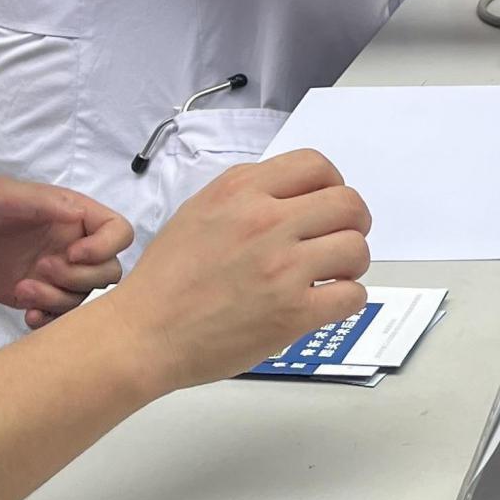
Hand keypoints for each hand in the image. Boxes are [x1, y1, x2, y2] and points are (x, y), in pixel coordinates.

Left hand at [0, 173, 132, 326]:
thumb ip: (42, 203)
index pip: (118, 232)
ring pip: (84, 298)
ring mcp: (56, 273)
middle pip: (108, 272)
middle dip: (79, 278)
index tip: (72, 253)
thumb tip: (79, 214)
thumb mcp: (4, 195)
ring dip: (58, 300)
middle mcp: (73, 245)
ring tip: (22, 289)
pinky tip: (26, 313)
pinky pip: (59, 316)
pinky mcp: (37, 295)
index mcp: (76, 215)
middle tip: (41, 268)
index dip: (106, 247)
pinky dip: (49, 320)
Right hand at [108, 151, 371, 393]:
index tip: (326, 205)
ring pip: (356, 248)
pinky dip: (347, 299)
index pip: (317, 165)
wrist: (142, 335)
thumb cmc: (166, 278)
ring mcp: (282, 268)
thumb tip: (297, 195)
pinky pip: (351, 295)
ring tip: (332, 274)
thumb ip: (249, 195)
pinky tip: (327, 302)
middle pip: (348, 203)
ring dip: (352, 262)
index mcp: (242, 190)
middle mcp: (266, 221)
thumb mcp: (201, 210)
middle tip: (338, 239)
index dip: (333, 183)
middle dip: (353, 222)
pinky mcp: (291, 313)